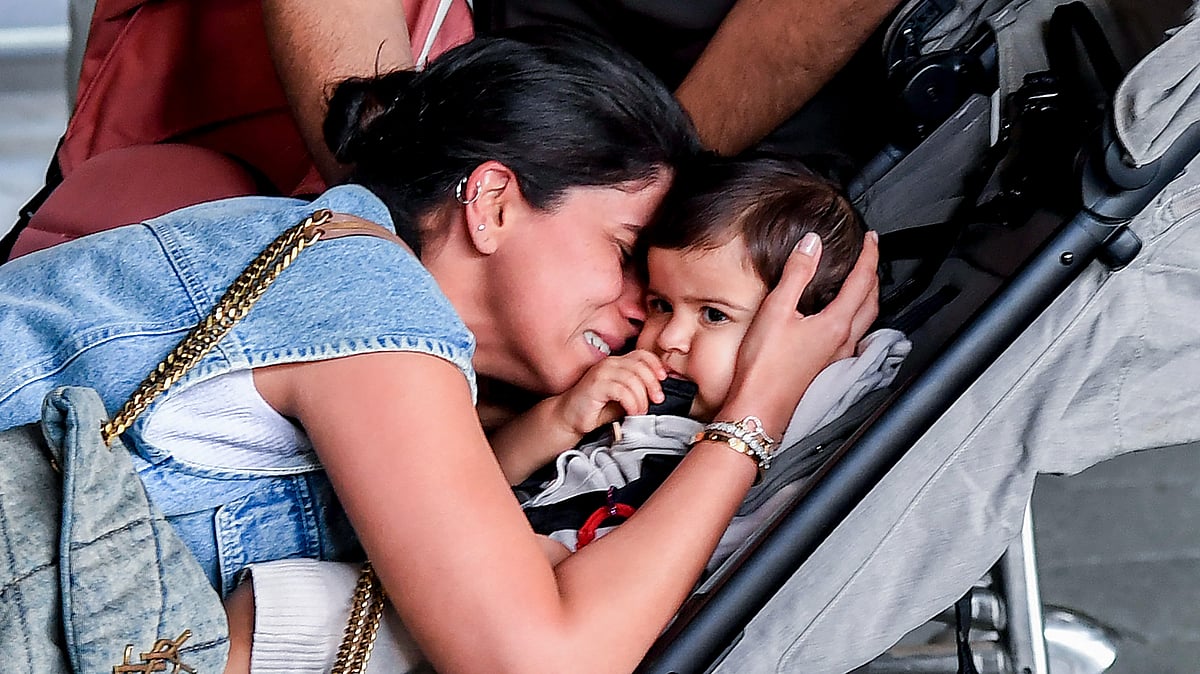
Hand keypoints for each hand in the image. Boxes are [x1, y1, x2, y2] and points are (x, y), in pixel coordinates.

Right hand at [551, 350, 666, 434]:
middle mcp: (610, 364)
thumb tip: (658, 391)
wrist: (569, 417)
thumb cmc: (596, 408)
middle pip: (641, 365)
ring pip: (632, 378)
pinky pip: (621, 390)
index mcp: (617, 363)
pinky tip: (631, 411)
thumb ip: (638, 390)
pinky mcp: (595, 385)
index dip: (656, 366)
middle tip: (656, 399)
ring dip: (641, 397)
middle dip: (653, 384)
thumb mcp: (624, 398)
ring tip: (640, 410)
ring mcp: (601, 372)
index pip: (643, 355)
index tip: (663, 380)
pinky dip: (631, 402)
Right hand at [721, 231, 879, 435]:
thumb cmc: (764, 367)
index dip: (869, 256)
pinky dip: (855, 317)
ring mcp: (836, 357)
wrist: (758, 408)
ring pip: (865, 320)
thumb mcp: (776, 310)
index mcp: (835, 324)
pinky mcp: (826, 367)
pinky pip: (852, 335)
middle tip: (870, 256)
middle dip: (873, 274)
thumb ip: (796, 274)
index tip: (871, 239)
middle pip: (871, 301)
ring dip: (867, 297)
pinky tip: (840, 319)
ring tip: (860, 282)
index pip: (862, 281)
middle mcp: (843, 341)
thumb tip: (811, 244)